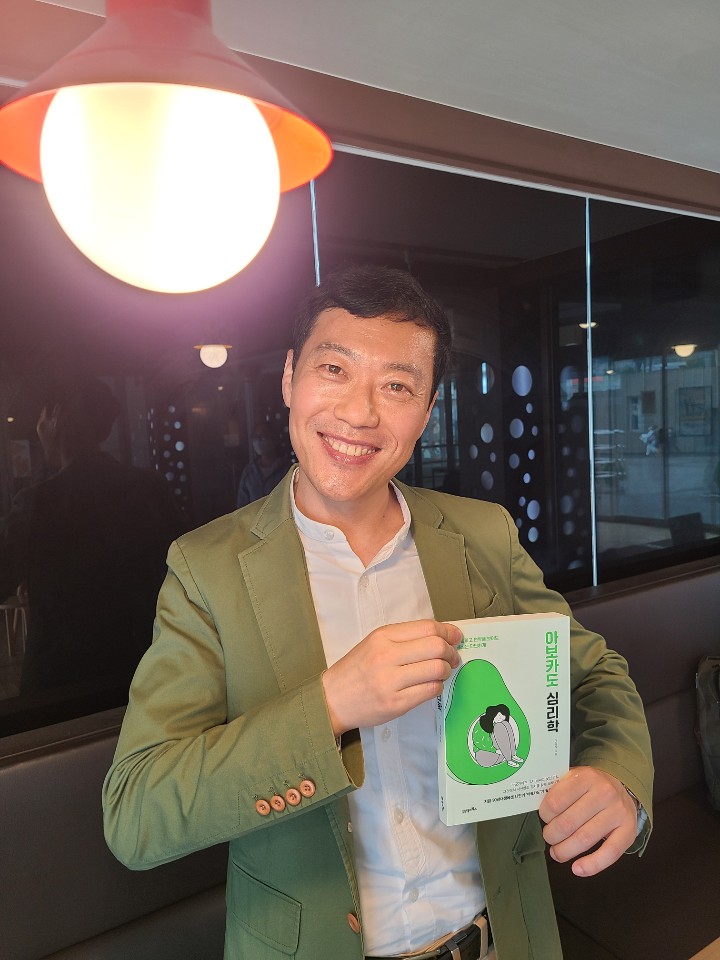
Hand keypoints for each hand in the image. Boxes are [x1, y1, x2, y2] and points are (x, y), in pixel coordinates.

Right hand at [322, 619, 461, 734]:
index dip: (448, 632)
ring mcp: (391, 681)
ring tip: (441, 672)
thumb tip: (445, 634)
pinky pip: (430, 691)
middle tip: (452, 657)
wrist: (332, 698)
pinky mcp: (396, 704)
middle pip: (436, 647)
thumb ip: (406, 637)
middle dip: (451, 652)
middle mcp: (386, 656)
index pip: (427, 627)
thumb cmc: (357, 669)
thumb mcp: (375, 643)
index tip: (455, 637)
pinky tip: (430, 684)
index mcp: (383, 636)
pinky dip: (437, 686)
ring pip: (437, 669)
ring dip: (446, 670)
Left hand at [538, 766, 637, 876]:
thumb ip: (558, 789)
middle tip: (549, 837)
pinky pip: (610, 853)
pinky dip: (592, 865)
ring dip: (565, 851)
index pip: (556, 801)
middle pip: (568, 823)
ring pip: (585, 838)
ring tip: (557, 853)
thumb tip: (537, 808)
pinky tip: (577, 869)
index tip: (544, 818)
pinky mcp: (629, 831)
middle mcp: (603, 793)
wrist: (623, 785)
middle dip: (552, 835)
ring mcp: (618, 812)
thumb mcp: (574, 777)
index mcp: (585, 777)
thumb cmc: (591, 786)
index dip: (545, 815)